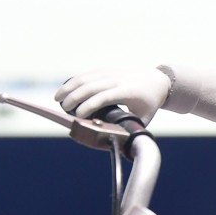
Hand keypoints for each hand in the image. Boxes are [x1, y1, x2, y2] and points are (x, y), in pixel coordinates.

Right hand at [55, 68, 170, 124]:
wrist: (158, 81)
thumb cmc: (149, 104)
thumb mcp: (143, 119)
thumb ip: (129, 129)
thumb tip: (116, 144)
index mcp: (128, 92)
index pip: (104, 97)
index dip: (89, 106)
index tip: (79, 116)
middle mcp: (118, 80)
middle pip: (91, 86)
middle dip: (75, 97)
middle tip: (64, 110)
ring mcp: (111, 73)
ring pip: (86, 78)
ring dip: (69, 87)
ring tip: (57, 99)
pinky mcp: (106, 70)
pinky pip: (87, 74)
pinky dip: (73, 81)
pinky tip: (64, 90)